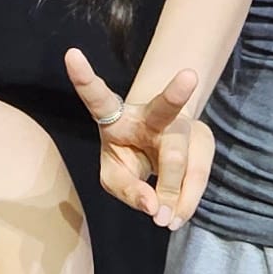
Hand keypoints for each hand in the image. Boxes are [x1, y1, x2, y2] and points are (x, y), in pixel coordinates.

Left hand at [64, 50, 214, 230]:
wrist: (163, 147)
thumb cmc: (129, 158)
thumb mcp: (115, 175)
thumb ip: (129, 192)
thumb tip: (157, 210)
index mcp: (115, 116)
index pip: (97, 97)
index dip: (84, 78)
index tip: (70, 53)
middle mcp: (151, 114)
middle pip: (163, 107)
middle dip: (175, 93)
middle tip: (189, 78)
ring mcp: (182, 126)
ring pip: (180, 155)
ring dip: (172, 188)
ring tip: (164, 220)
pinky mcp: (202, 141)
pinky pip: (197, 175)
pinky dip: (185, 201)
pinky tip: (176, 216)